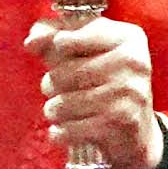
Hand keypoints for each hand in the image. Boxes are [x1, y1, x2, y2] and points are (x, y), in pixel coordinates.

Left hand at [31, 14, 162, 168]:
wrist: (136, 127)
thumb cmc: (104, 80)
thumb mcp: (84, 50)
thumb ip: (53, 37)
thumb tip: (31, 42)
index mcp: (126, 36)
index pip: (64, 40)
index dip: (54, 52)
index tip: (60, 57)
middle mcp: (132, 61)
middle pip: (63, 72)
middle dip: (50, 84)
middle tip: (55, 89)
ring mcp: (130, 92)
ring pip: (65, 102)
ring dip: (53, 109)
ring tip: (58, 109)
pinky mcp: (123, 121)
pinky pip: (72, 128)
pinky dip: (60, 132)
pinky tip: (62, 130)